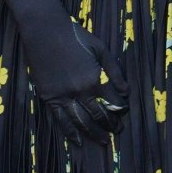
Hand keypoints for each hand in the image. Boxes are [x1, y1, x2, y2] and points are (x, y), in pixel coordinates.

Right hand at [41, 25, 128, 146]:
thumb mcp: (101, 49)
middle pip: (99, 115)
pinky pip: (61, 120)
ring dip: (94, 133)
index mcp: (95, 79)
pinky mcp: (49, 97)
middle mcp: (80, 92)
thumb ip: (114, 71)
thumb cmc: (75, 36)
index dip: (121, 109)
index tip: (124, 112)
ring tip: (103, 141)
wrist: (45, 31)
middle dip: (111, 125)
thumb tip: (126, 92)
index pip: (114, 102)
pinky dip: (70, 133)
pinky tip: (78, 141)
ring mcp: (63, 96)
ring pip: (81, 122)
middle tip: (117, 131)